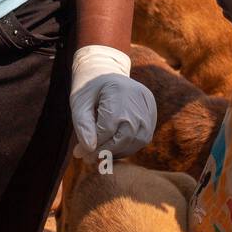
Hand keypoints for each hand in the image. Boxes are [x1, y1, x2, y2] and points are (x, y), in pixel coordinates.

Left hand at [69, 45, 156, 159]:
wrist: (106, 72)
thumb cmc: (89, 89)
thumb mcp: (79, 103)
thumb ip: (82, 125)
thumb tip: (89, 149)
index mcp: (118, 91)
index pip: (108, 128)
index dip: (93, 145)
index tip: (79, 154)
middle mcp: (138, 98)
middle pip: (125, 136)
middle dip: (106, 151)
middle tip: (89, 159)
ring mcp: (148, 105)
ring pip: (137, 140)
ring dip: (118, 151)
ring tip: (100, 154)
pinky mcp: (152, 112)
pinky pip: (143, 137)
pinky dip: (128, 146)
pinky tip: (113, 147)